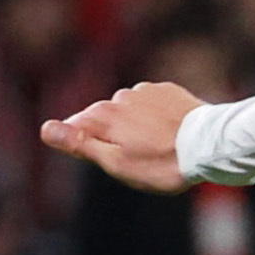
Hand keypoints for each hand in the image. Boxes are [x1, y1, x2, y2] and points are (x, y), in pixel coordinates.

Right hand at [40, 79, 207, 193]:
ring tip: (159, 149)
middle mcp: (120, 96)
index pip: (76, 128)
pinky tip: (171, 134)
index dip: (85, 147)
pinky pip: (153, 105)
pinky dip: (156, 119)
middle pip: (104, 120)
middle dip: (114, 138)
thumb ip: (79, 143)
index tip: (108, 162)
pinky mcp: (168, 91)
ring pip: (130, 112)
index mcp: (103, 115)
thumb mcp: (116, 162)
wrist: (209, 145)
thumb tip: (45, 128)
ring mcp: (146, 91)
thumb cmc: (161, 163)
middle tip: (139, 161)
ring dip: (137, 128)